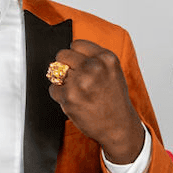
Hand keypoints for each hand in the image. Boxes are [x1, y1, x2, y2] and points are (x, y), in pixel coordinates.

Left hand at [48, 40, 143, 163]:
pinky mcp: (69, 96)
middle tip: (75, 79)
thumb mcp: (112, 72)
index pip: (76, 44)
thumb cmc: (114, 101)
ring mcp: (80, 81)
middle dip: (65, 66)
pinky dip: (59, 95)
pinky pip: (53, 89)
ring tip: (78, 92)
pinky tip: (74, 101)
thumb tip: (70, 52)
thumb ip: (94, 59)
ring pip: (55, 72)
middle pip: (62, 55)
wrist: (118, 127)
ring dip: (63, 82)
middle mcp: (94, 67)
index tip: (78, 64)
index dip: (75, 55)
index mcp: (106, 58)